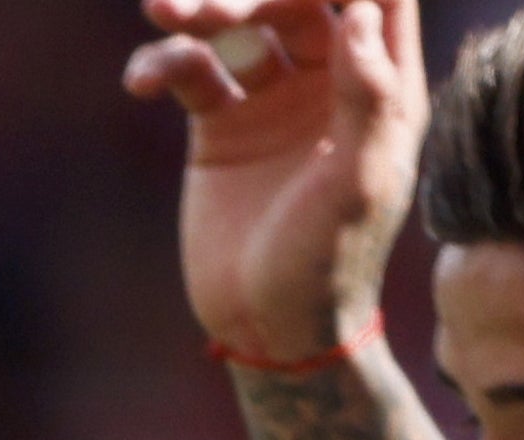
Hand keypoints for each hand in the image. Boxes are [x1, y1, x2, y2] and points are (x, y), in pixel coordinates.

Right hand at [135, 0, 422, 370]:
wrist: (265, 323)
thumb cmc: (327, 258)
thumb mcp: (358, 182)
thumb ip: (368, 96)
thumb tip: (359, 13)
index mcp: (383, 82)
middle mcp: (331, 77)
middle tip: (202, 9)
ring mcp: (273, 97)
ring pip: (240, 25)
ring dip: (201, 10)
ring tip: (161, 8)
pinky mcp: (220, 123)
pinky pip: (189, 71)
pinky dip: (162, 64)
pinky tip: (140, 82)